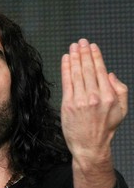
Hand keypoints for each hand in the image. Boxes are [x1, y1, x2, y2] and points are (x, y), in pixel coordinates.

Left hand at [61, 38, 127, 187]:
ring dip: (74, 57)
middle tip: (81, 42)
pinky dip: (66, 68)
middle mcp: (94, 96)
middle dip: (84, 52)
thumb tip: (110, 74)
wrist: (89, 145)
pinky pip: (66, 82)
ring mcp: (80, 100)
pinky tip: (66, 59)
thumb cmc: (104, 128)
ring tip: (73, 47)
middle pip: (87, 69)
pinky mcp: (68, 104)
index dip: (95, 56)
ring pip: (76, 73)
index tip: (92, 46)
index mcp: (109, 96)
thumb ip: (120, 90)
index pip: (100, 70)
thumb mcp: (122, 111)